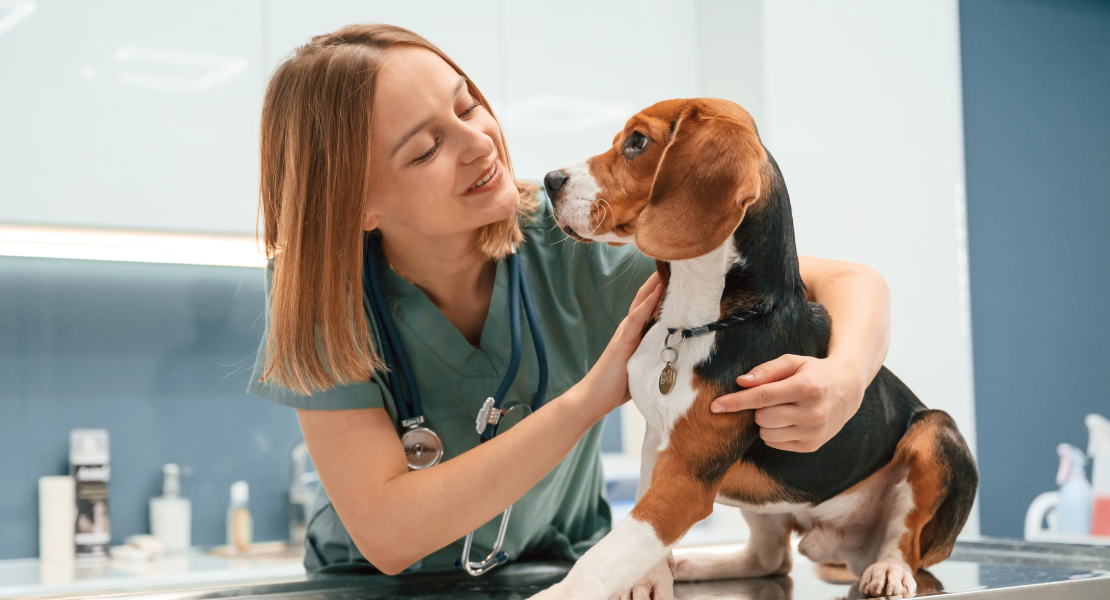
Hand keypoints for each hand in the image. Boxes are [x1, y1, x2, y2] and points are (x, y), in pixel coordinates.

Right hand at [576, 273, 662, 418]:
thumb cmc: (617, 385)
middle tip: (676, 262)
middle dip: (660, 281)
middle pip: (646, 298)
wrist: (594, 397)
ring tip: (668, 267)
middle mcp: (630, 329)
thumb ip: (653, 357)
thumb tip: (676, 359)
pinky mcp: (622, 342)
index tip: (678, 276)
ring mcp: (625, 334)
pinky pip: (636, 319)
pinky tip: (657, 291)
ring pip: (642, 302)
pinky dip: (647, 303)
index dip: (663, 292)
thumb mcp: (641, 367)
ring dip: (655, 284)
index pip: (651, 307)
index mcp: (635, 334)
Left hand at [709, 354, 867, 451]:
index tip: (715, 406)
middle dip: (758, 409)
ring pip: (767, 434)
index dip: (736, 401)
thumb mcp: (793, 362)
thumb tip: (741, 382)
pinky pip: (776, 443)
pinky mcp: (812, 445)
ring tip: (782, 408)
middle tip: (771, 398)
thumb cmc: (814, 372)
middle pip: (762, 418)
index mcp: (806, 387)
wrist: (848, 389)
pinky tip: (789, 419)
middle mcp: (813, 412)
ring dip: (765, 422)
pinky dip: (775, 432)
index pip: (762, 397)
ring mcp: (814, 432)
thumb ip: (766, 370)